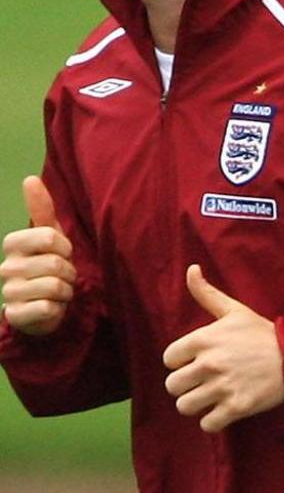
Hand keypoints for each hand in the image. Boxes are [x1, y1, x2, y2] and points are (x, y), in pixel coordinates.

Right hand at [1, 176, 76, 335]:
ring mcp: (8, 292)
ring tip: (57, 292)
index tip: (62, 254)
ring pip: (55, 286)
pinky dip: (57, 309)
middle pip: (56, 264)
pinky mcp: (14, 315)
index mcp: (13, 244)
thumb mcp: (50, 236)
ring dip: (66, 291)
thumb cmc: (48, 266)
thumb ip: (41, 209)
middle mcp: (6, 267)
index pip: (50, 237)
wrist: (43, 307)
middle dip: (69, 273)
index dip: (65, 248)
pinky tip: (50, 308)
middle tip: (62, 277)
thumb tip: (30, 178)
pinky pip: (46, 308)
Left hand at [162, 265, 283, 431]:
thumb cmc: (263, 334)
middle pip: (173, 386)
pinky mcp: (237, 407)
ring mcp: (223, 387)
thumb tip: (190, 268)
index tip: (199, 361)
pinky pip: (207, 424)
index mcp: (203, 339)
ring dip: (197, 404)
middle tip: (204, 382)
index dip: (182, 361)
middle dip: (187, 385)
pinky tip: (224, 411)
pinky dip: (213, 421)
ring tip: (212, 397)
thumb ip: (207, 293)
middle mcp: (209, 364)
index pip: (168, 359)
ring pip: (186, 406)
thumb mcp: (235, 311)